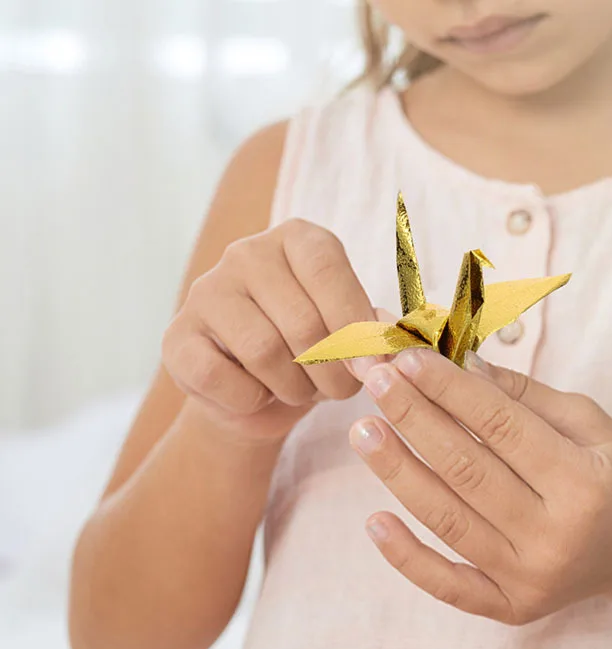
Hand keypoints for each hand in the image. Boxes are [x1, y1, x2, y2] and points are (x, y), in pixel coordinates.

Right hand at [163, 219, 383, 441]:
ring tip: (301, 391)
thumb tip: (388, 343)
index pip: (328, 271)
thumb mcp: (351, 337)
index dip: (355, 326)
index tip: (375, 368)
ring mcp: (206, 291)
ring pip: (264, 351)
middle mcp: (247, 253)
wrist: (258, 397)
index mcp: (297, 239)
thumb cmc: (314, 357)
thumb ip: (372, 333)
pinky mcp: (177, 338)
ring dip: (294, 388)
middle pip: (302, 321)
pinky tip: (257, 394)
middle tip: (340, 390)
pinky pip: (221, 377)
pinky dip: (250, 400)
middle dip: (332, 372)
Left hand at [349, 349, 611, 623]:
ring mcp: (532, 577)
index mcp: (584, 481)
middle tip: (374, 380)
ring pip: (448, 520)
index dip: (448, 388)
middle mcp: (557, 535)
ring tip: (363, 432)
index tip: (407, 357)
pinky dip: (407, 557)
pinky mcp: (512, 607)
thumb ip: (523, 396)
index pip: (500, 426)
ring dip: (397, 473)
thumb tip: (454, 362)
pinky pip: (449, 585)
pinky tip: (373, 522)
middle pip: (467, 469)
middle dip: (413, 419)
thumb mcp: (589, 422)